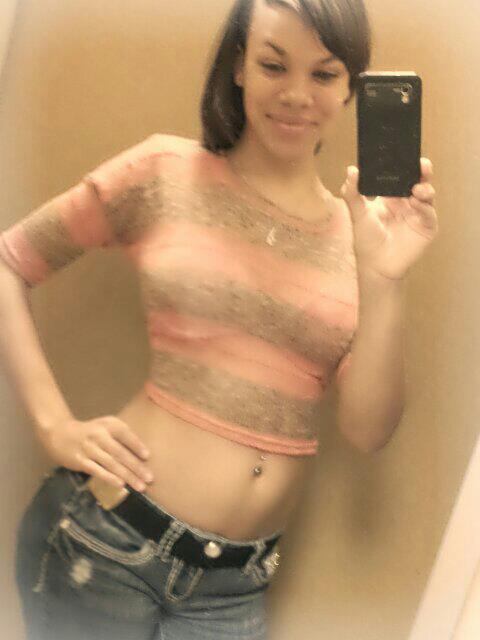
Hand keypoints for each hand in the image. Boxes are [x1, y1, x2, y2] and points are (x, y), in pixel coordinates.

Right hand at [39, 415, 153, 490]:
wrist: (59, 433)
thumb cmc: (90, 432)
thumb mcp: (105, 426)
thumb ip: (121, 436)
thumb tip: (141, 454)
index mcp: (108, 425)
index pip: (125, 435)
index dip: (137, 446)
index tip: (148, 457)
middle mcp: (99, 435)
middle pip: (120, 453)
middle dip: (136, 467)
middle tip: (149, 478)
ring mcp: (89, 449)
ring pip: (111, 464)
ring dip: (127, 476)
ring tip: (140, 486)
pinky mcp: (80, 461)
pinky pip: (97, 471)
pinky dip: (109, 478)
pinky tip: (120, 484)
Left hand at [340, 158, 438, 279]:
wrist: (376, 265)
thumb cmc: (366, 240)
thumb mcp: (358, 214)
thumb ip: (353, 194)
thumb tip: (350, 171)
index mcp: (391, 196)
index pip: (401, 175)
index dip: (404, 165)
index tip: (404, 155)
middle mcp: (406, 202)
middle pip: (418, 181)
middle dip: (422, 171)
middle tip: (421, 164)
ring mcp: (418, 213)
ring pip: (426, 195)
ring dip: (424, 188)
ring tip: (416, 188)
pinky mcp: (426, 227)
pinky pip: (428, 213)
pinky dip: (423, 207)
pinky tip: (415, 203)